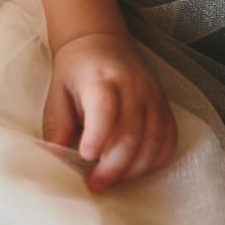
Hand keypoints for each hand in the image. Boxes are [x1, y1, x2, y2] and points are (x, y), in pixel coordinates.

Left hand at [42, 31, 176, 191]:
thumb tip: (57, 160)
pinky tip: (136, 168)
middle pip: (131, 132)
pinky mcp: (163, 104)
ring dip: (134, 168)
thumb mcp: (56, 93)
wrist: (99, 41)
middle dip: (113, 166)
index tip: (85, 156)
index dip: (97, 136)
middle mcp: (131, 85)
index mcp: (99, 78)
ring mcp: (152, 95)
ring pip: (153, 139)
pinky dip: (155, 159)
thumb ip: (57, 126)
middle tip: (96, 184)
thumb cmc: (74, 70)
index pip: (105, 107)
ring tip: (114, 179)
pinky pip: (169, 137)